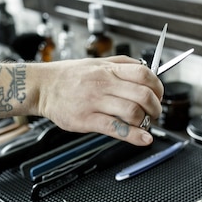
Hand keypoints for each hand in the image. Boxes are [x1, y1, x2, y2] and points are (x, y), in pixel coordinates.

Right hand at [34, 56, 163, 145]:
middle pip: (142, 95)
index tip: (158, 94)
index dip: (157, 86)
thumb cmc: (69, 76)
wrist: (42, 87)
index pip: (144, 74)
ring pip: (132, 112)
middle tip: (155, 113)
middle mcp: (103, 84)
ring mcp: (95, 103)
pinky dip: (134, 136)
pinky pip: (115, 128)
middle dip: (155, 107)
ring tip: (144, 124)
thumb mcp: (96, 62)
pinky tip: (143, 139)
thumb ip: (121, 64)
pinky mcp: (86, 120)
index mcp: (108, 69)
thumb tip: (146, 68)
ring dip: (145, 121)